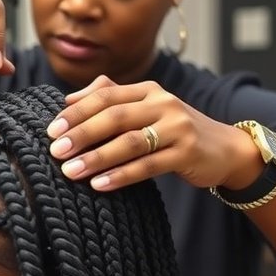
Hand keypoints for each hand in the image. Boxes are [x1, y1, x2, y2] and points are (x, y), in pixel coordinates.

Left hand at [46, 75, 263, 190]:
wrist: (225, 149)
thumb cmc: (175, 131)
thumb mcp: (146, 109)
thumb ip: (110, 98)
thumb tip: (68, 100)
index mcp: (148, 90)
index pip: (105, 95)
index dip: (76, 112)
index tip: (51, 130)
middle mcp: (163, 103)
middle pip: (114, 116)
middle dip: (81, 134)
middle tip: (55, 151)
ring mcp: (178, 127)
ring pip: (130, 142)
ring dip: (97, 157)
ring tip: (71, 171)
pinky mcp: (187, 153)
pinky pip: (148, 165)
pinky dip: (121, 176)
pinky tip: (100, 185)